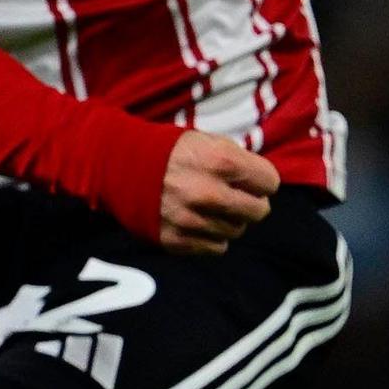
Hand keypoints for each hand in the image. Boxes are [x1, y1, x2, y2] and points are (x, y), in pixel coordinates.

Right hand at [158, 130, 279, 253]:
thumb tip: (263, 183)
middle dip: (253, 203)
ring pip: (237, 230)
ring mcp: (191, 220)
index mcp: (220, 161)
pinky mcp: (177, 240)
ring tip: (212, 207)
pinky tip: (200, 221)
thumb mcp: (205, 140)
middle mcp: (208, 193)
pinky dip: (212, 236)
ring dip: (230, 220)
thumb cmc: (168, 151)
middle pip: (259, 212)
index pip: (269, 182)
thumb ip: (238, 159)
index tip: (252, 180)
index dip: (262, 180)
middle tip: (239, 197)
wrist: (118, 167)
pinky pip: (216, 247)